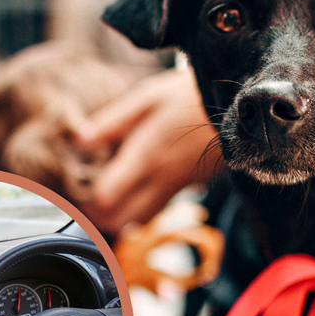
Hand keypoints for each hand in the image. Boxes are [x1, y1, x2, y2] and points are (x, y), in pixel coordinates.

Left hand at [74, 67, 220, 235]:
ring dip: (117, 215)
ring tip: (104, 193)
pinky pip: (156, 209)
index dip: (84, 197)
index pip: (105, 197)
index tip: (73, 183)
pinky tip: (129, 187)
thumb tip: (79, 140)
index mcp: (146, 156)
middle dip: (96, 214)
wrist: (241, 107)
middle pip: (118, 220)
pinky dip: (137, 208)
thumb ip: (112, 122)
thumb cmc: (191, 95)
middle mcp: (161, 179)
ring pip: (138, 221)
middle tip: (83, 195)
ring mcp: (177, 187)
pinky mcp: (187, 188)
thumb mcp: (149, 97)